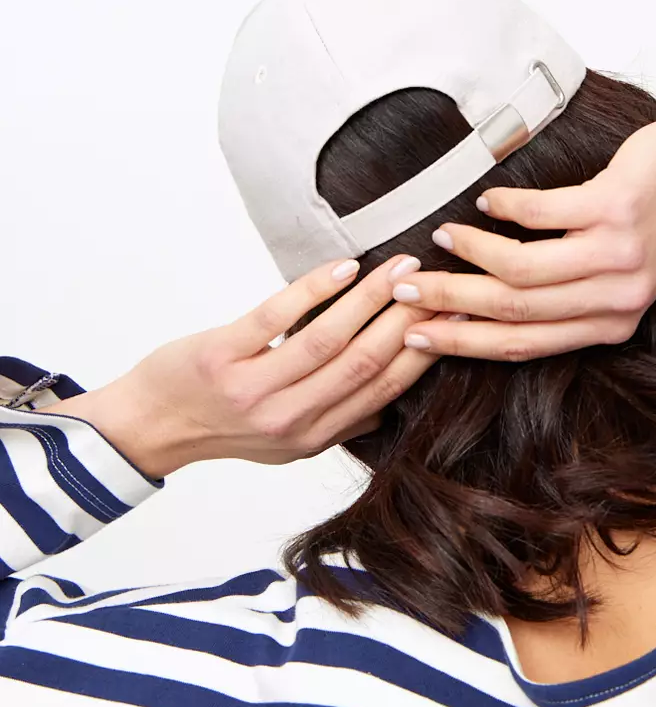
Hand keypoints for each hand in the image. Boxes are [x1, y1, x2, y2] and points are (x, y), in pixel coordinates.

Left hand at [43, 256, 456, 478]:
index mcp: (314, 437)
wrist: (150, 426)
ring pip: (329, 339)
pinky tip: (344, 266)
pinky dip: (316, 288)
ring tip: (401, 265)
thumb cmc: (221, 424)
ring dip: (371, 297)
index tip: (455, 316)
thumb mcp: (288, 441)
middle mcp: (289, 419)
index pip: (385, 391)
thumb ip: (339, 420)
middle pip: (366, 363)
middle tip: (439, 281)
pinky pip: (277, 316)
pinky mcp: (221, 356)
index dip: (426, 352)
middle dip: (409, 318)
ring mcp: (254, 389)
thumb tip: (392, 399)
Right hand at [389, 57, 655, 360]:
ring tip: (443, 237)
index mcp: (610, 326)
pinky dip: (504, 208)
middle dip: (449, 302)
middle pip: (513, 311)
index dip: (462, 342)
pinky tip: (487, 201)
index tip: (414, 334)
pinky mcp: (616, 209)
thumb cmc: (650, 220)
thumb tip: (480, 305)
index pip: (522, 345)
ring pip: (522, 269)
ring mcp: (618, 255)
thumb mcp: (613, 274)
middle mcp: (616, 300)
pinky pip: (542, 215)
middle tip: (406, 288)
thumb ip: (563, 294)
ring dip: (472, 252)